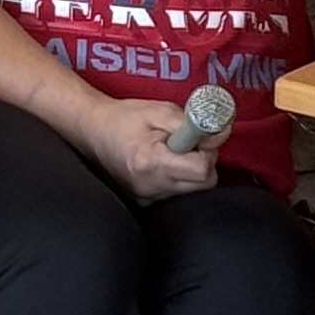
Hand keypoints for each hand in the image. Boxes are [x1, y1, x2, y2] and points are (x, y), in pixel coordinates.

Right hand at [63, 94, 221, 203]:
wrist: (92, 132)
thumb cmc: (124, 118)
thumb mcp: (161, 110)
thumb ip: (193, 123)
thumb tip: (221, 133)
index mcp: (153, 162)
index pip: (202, 170)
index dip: (207, 151)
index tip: (197, 138)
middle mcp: (151, 186)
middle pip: (203, 183)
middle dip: (203, 162)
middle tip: (187, 143)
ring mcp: (147, 198)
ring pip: (192, 190)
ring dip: (190, 170)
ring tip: (170, 151)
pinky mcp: (145, 204)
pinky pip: (177, 193)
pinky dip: (177, 179)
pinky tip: (162, 164)